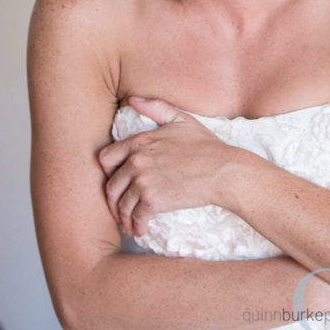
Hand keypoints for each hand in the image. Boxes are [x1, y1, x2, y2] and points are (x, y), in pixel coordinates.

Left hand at [98, 96, 230, 235]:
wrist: (224, 170)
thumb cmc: (206, 146)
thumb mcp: (181, 120)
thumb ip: (156, 108)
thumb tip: (133, 99)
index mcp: (140, 141)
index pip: (105, 158)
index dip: (108, 173)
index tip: (116, 183)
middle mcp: (137, 160)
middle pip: (111, 185)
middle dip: (113, 200)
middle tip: (119, 210)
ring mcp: (144, 181)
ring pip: (121, 205)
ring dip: (123, 217)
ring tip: (129, 224)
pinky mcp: (154, 201)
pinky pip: (136, 218)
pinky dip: (136, 227)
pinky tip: (141, 230)